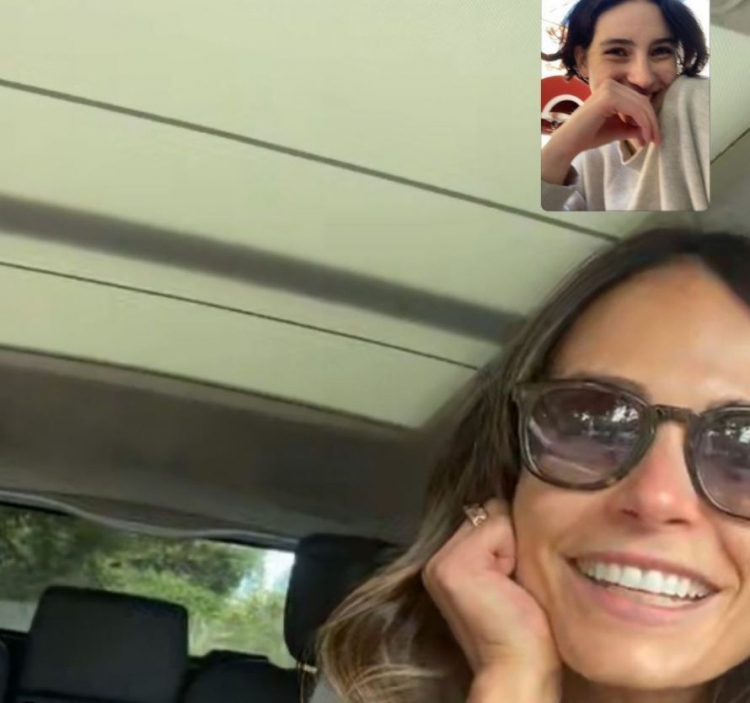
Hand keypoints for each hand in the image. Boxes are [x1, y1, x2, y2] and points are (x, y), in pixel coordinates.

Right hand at [422, 499, 560, 684]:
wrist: (518, 668)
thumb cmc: (525, 629)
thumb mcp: (506, 573)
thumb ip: (497, 541)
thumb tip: (513, 504)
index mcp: (444, 561)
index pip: (485, 515)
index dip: (509, 541)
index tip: (510, 580)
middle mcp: (435, 558)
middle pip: (489, 510)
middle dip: (510, 540)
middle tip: (511, 584)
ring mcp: (440, 561)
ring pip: (494, 514)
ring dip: (512, 545)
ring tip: (510, 585)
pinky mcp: (453, 565)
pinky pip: (498, 526)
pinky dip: (512, 552)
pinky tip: (508, 585)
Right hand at [542, 79, 660, 184]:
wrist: (570, 142)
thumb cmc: (589, 136)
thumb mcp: (618, 129)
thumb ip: (633, 126)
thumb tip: (651, 129)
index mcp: (613, 88)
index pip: (639, 100)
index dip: (650, 118)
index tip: (653, 137)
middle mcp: (612, 84)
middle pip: (643, 101)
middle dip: (652, 121)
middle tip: (656, 140)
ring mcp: (610, 88)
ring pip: (641, 105)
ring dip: (650, 124)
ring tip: (650, 141)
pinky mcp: (609, 97)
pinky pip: (634, 109)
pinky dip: (643, 123)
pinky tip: (643, 137)